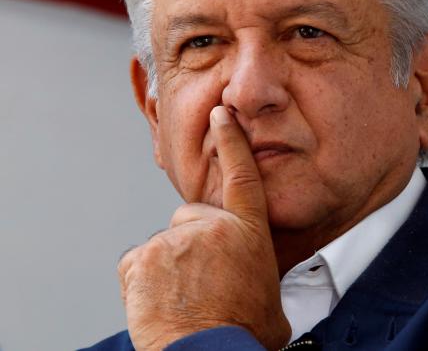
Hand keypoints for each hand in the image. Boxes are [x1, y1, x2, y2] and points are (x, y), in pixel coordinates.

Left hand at [118, 106, 290, 350]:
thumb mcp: (271, 297)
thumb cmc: (244, 333)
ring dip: (171, 267)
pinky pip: (139, 263)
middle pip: (194, 218)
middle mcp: (210, 228)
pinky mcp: (140, 259)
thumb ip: (259, 270)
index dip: (231, 141)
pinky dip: (146, 281)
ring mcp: (172, 241)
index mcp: (247, 232)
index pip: (241, 175)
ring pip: (167, 244)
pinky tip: (161, 303)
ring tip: (185, 300)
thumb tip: (258, 280)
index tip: (221, 114)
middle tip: (203, 281)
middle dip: (195, 243)